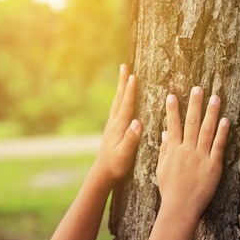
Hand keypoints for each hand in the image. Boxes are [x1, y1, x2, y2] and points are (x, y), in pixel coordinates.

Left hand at [94, 64, 142, 185]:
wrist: (102, 173)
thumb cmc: (116, 165)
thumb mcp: (125, 153)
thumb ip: (131, 138)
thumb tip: (137, 122)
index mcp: (119, 126)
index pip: (126, 104)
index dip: (130, 90)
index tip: (134, 75)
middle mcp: (114, 123)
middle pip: (119, 98)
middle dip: (123, 82)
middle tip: (125, 66)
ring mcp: (112, 125)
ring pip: (117, 102)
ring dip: (121, 88)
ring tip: (124, 76)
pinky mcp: (112, 129)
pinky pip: (117, 108)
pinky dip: (120, 98)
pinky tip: (121, 98)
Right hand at [156, 86, 229, 218]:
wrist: (181, 207)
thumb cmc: (170, 189)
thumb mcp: (161, 169)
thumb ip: (164, 150)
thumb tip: (164, 133)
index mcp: (174, 150)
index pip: (173, 125)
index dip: (172, 110)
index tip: (172, 95)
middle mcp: (187, 150)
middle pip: (191, 123)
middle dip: (194, 104)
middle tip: (197, 88)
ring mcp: (201, 156)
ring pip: (206, 130)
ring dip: (211, 113)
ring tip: (215, 97)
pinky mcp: (214, 165)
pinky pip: (219, 146)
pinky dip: (223, 133)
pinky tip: (226, 120)